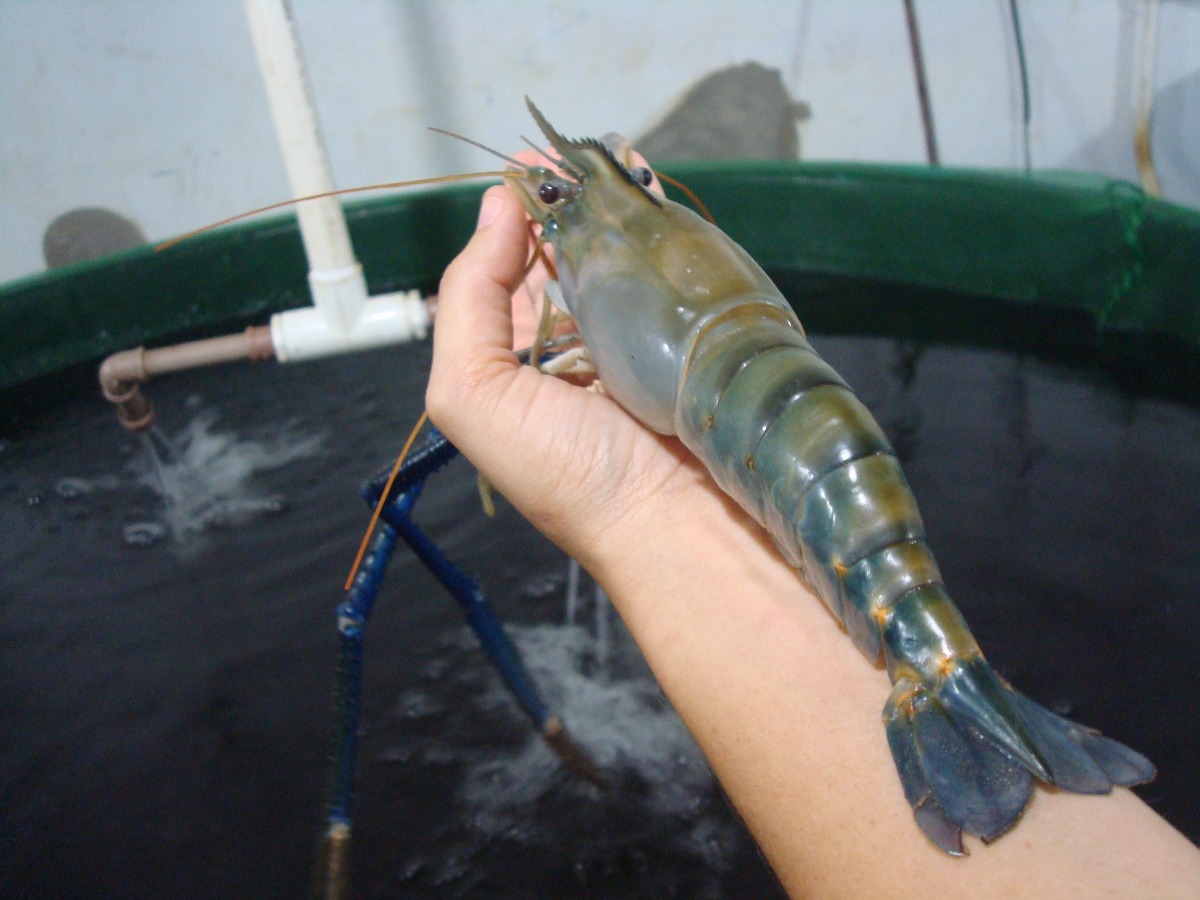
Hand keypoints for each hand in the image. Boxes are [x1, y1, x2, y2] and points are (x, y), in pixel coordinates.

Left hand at [426, 152, 725, 577]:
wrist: (676, 523)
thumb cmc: (566, 470)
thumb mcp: (471, 393)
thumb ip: (466, 300)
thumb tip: (497, 208)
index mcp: (511, 363)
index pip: (503, 270)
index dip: (511, 216)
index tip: (528, 168)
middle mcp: (569, 346)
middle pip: (559, 254)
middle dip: (562, 199)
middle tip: (573, 152)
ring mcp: (633, 337)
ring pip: (614, 252)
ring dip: (611, 203)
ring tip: (613, 156)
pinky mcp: (686, 331)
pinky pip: (665, 266)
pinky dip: (658, 226)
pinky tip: (653, 191)